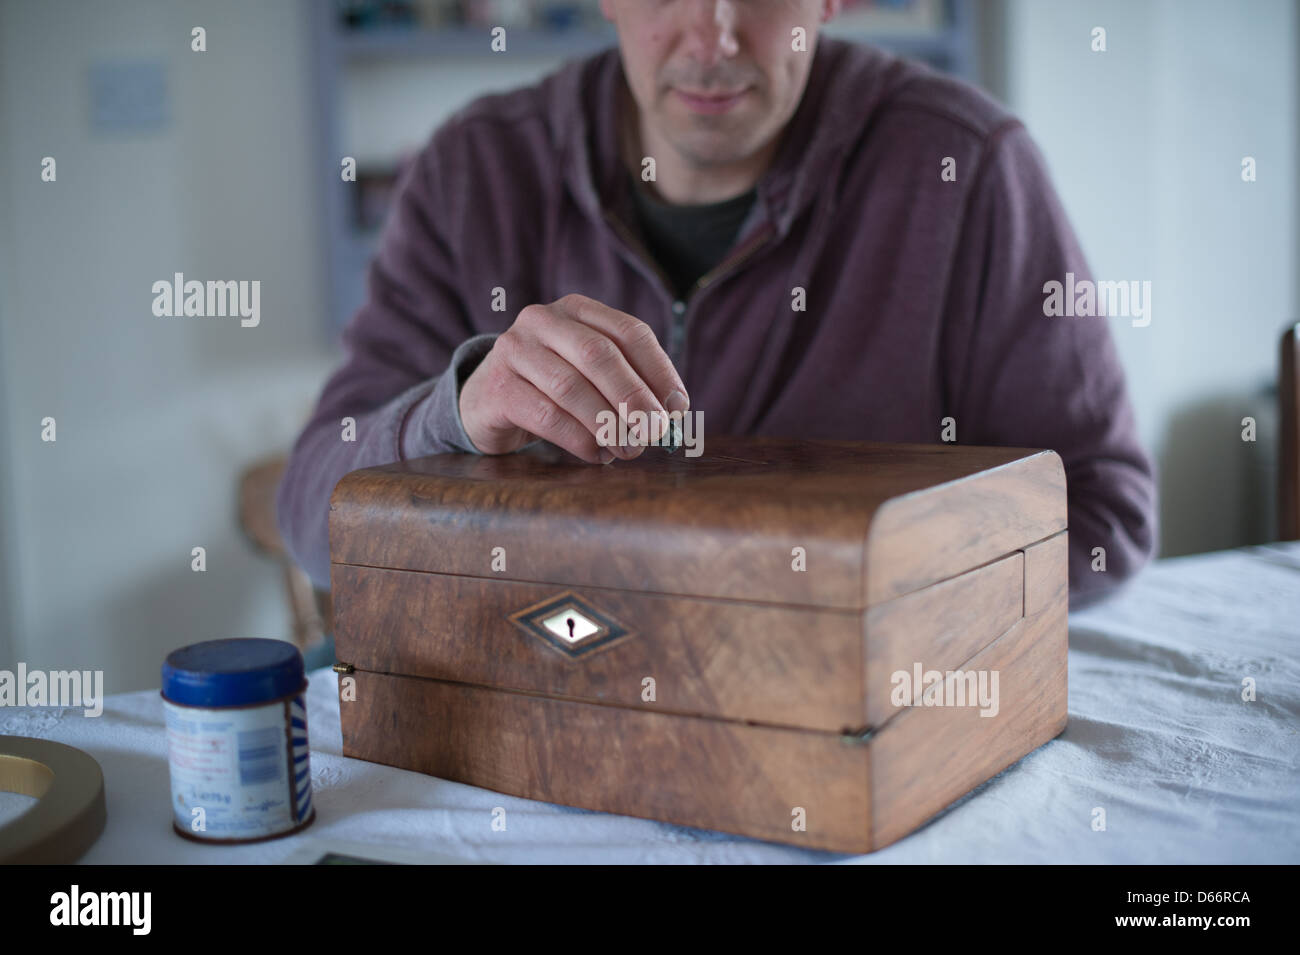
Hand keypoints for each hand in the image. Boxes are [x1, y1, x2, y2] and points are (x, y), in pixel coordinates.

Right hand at [459, 294, 689, 462]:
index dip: (659, 370)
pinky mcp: (497, 387)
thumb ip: (628, 385)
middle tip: (655, 432)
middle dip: (633, 396)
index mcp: (577, 310)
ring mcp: (513, 350)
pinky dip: (578, 439)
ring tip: (628, 450)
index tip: (677, 408)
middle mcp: (542, 320)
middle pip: (599, 354)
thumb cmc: (551, 389)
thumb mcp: (590, 376)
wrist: (486, 403)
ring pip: (570, 386)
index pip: (629, 331)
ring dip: (607, 424)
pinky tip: (597, 454)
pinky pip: (545, 415)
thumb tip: (673, 413)